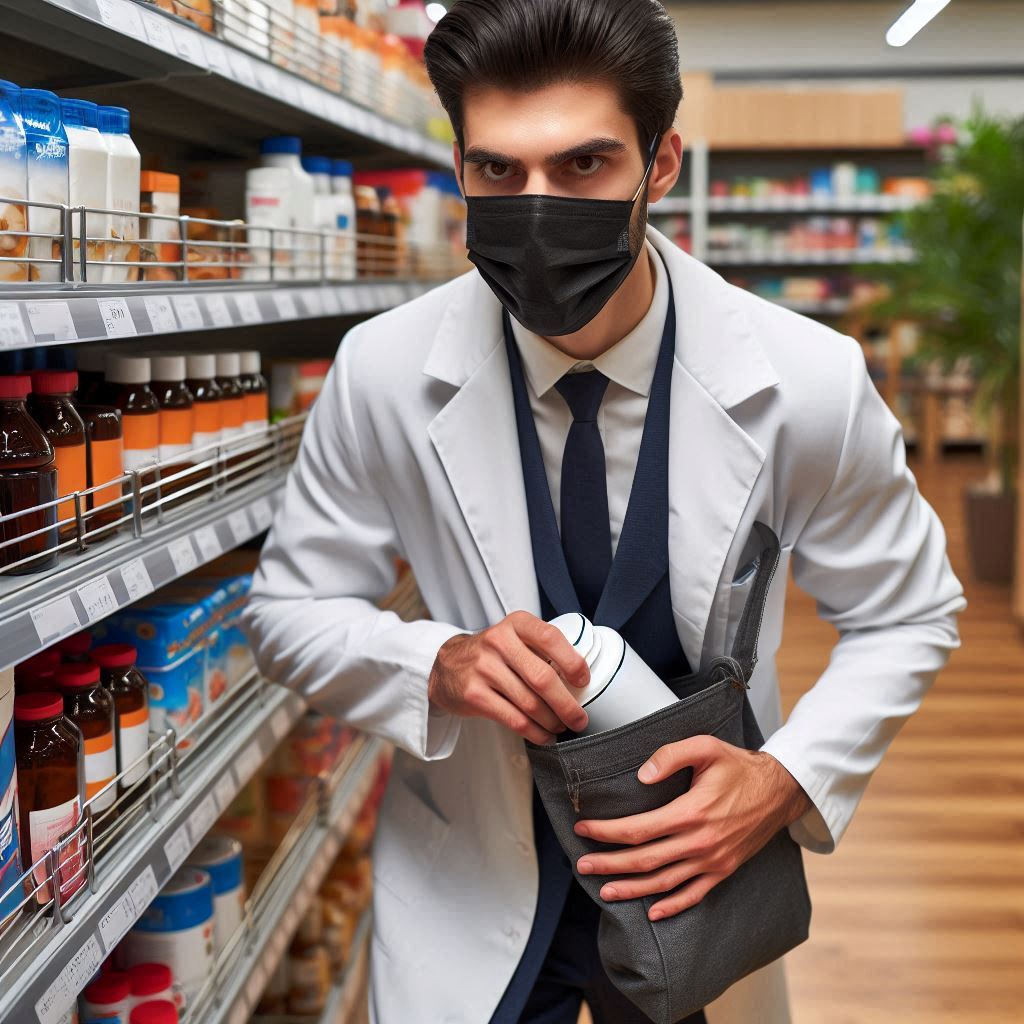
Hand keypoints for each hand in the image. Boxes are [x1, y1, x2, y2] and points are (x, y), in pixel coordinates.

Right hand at [428, 610, 590, 744]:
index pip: (550, 637)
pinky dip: (535, 732)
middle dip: (567, 704)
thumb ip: (541, 650)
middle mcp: (498, 642)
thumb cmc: (492, 654)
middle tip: (579, 719)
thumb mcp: (514, 638)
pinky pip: (514, 720)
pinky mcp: (474, 694)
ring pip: (530, 703)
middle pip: (542, 678)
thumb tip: (577, 680)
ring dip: (552, 721)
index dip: (572, 662)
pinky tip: (544, 735)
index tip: (583, 680)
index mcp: (515, 624)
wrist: (447, 665)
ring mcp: (484, 668)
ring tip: (561, 727)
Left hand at [573, 735, 812, 920]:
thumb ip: (670, 755)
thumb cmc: (738, 766)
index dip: (607, 832)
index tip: (584, 830)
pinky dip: (672, 906)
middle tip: (582, 866)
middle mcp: (700, 842)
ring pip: (664, 882)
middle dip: (609, 864)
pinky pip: (694, 894)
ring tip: (604, 891)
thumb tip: (642, 775)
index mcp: (691, 812)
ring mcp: (713, 861)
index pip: (638, 829)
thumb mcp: (705, 747)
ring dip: (632, 889)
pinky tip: (653, 912)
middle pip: (644, 860)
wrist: (779, 790)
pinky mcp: (723, 870)